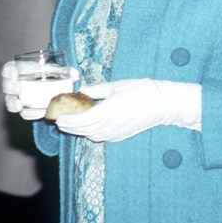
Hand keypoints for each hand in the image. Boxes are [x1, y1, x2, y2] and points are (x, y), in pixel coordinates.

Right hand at [1, 61, 78, 120]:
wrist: (54, 87)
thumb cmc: (52, 74)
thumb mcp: (58, 70)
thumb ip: (66, 70)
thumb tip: (75, 75)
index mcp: (20, 71)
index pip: (8, 69)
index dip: (8, 71)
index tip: (14, 73)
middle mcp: (15, 84)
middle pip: (6, 86)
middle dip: (9, 87)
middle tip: (18, 89)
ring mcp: (18, 98)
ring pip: (10, 102)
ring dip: (13, 104)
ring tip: (20, 106)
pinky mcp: (25, 109)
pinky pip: (24, 113)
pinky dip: (29, 114)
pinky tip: (36, 113)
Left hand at [55, 78, 200, 141]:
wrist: (163, 104)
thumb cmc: (143, 90)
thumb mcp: (118, 85)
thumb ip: (97, 90)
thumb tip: (82, 90)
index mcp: (106, 111)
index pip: (79, 120)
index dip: (66, 119)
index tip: (58, 116)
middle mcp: (108, 126)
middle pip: (81, 130)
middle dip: (69, 125)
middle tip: (59, 119)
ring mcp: (114, 133)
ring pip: (89, 135)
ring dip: (78, 130)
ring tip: (71, 122)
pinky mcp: (119, 136)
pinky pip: (99, 136)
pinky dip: (90, 132)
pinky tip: (90, 125)